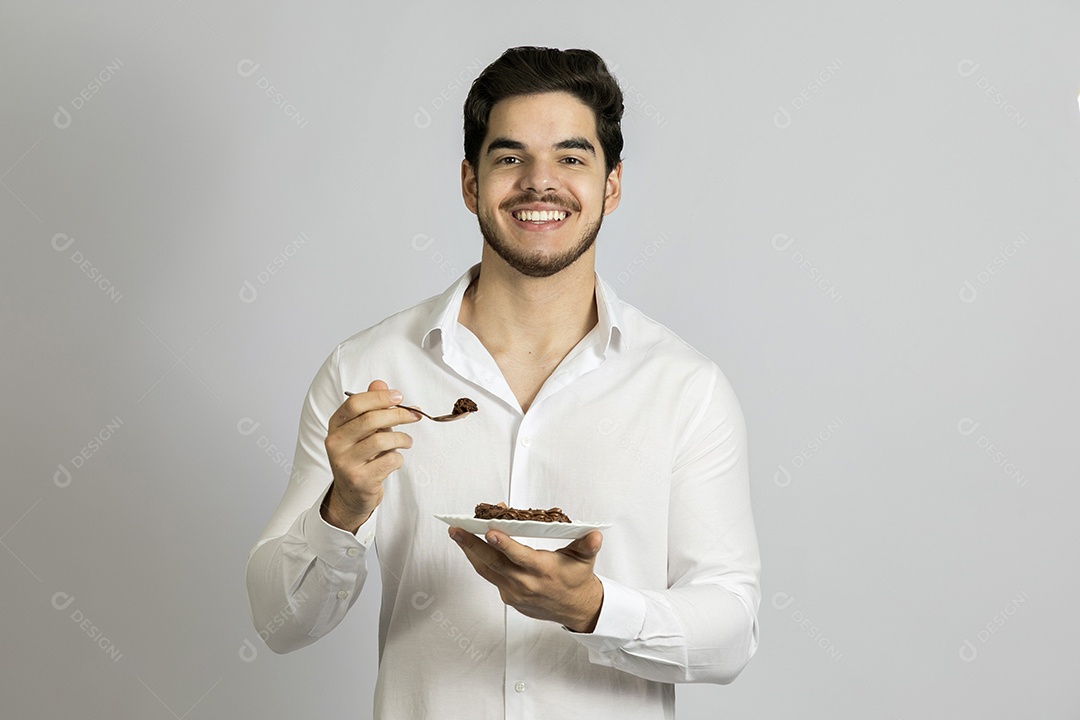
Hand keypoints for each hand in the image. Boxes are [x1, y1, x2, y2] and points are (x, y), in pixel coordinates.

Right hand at [322, 379, 420, 531]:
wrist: (351, 495)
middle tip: (414, 416)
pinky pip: (389, 461)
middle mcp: (336, 443)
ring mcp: (345, 463)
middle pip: (371, 420)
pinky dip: (398, 458)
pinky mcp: (360, 480)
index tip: (399, 397)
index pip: (354, 404)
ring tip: (407, 441)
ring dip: (402, 439)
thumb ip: (371, 407)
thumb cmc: (360, 457)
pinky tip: (395, 460)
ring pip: (382, 440)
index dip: (379, 398)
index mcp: (336, 426)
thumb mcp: (363, 430)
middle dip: (398, 415)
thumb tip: (380, 384)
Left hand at [449, 527, 604, 632]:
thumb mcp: (585, 559)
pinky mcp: (509, 598)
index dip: (504, 545)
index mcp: (543, 571)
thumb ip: (588, 545)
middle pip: (493, 563)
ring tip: (456, 534)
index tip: (490, 532)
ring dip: (470, 552)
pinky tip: (473, 548)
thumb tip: (594, 535)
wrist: (577, 609)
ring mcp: (515, 593)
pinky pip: (491, 578)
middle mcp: (526, 583)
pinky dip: (481, 562)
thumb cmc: (578, 578)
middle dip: (472, 545)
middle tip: (456, 529)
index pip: (520, 556)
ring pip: (487, 571)